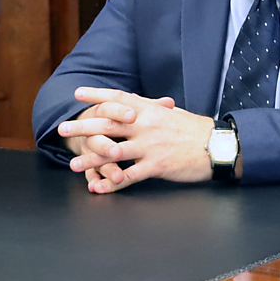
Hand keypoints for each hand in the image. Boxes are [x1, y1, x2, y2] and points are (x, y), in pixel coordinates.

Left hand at [58, 87, 214, 193]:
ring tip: (73, 164)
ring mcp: (150, 145)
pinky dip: (112, 182)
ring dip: (91, 159)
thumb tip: (136, 103)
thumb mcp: (172, 114)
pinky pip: (129, 176)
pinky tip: (99, 188)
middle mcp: (146, 125)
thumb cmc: (195, 129)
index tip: (78, 93)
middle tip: (63, 129)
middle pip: (108, 124)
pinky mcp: (156, 165)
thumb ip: (152, 108)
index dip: (97, 95)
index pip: (119, 98)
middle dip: (83, 127)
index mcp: (150, 110)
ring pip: (113, 151)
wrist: (216, 146)